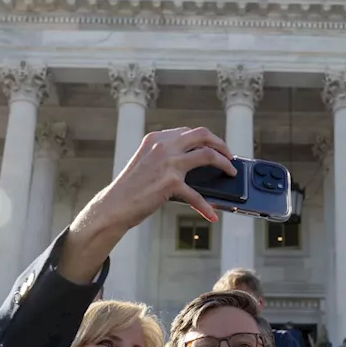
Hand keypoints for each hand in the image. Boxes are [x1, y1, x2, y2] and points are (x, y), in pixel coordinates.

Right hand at [61, 127, 233, 283]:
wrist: (114, 205)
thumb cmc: (130, 188)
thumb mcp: (146, 162)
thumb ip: (166, 156)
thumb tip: (194, 163)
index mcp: (156, 138)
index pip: (189, 131)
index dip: (206, 139)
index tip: (216, 147)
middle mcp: (163, 145)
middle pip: (203, 135)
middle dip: (221, 144)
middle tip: (230, 156)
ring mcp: (169, 163)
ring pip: (208, 156)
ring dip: (224, 164)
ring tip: (230, 173)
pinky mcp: (171, 183)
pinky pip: (197, 195)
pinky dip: (206, 207)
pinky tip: (212, 215)